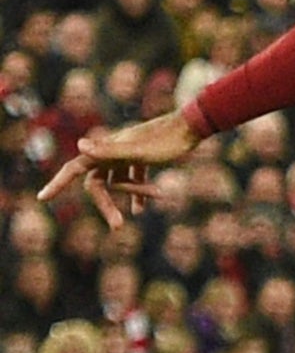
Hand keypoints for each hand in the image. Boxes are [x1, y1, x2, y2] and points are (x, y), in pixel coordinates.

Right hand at [37, 112, 203, 227]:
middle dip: (106, 203)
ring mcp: (127, 153)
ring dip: (130, 196)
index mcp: (106, 150)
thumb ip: (109, 151)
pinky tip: (143, 208)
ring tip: (141, 212)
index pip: (74, 169)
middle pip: (98, 182)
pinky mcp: (143, 154)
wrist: (194, 126)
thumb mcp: (139, 151)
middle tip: (118, 226)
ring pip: (118, 181)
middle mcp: (112, 150)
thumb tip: (80, 146)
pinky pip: (133, 176)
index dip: (57, 184)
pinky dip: (138, 191)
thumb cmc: (167, 141)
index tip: (42, 198)